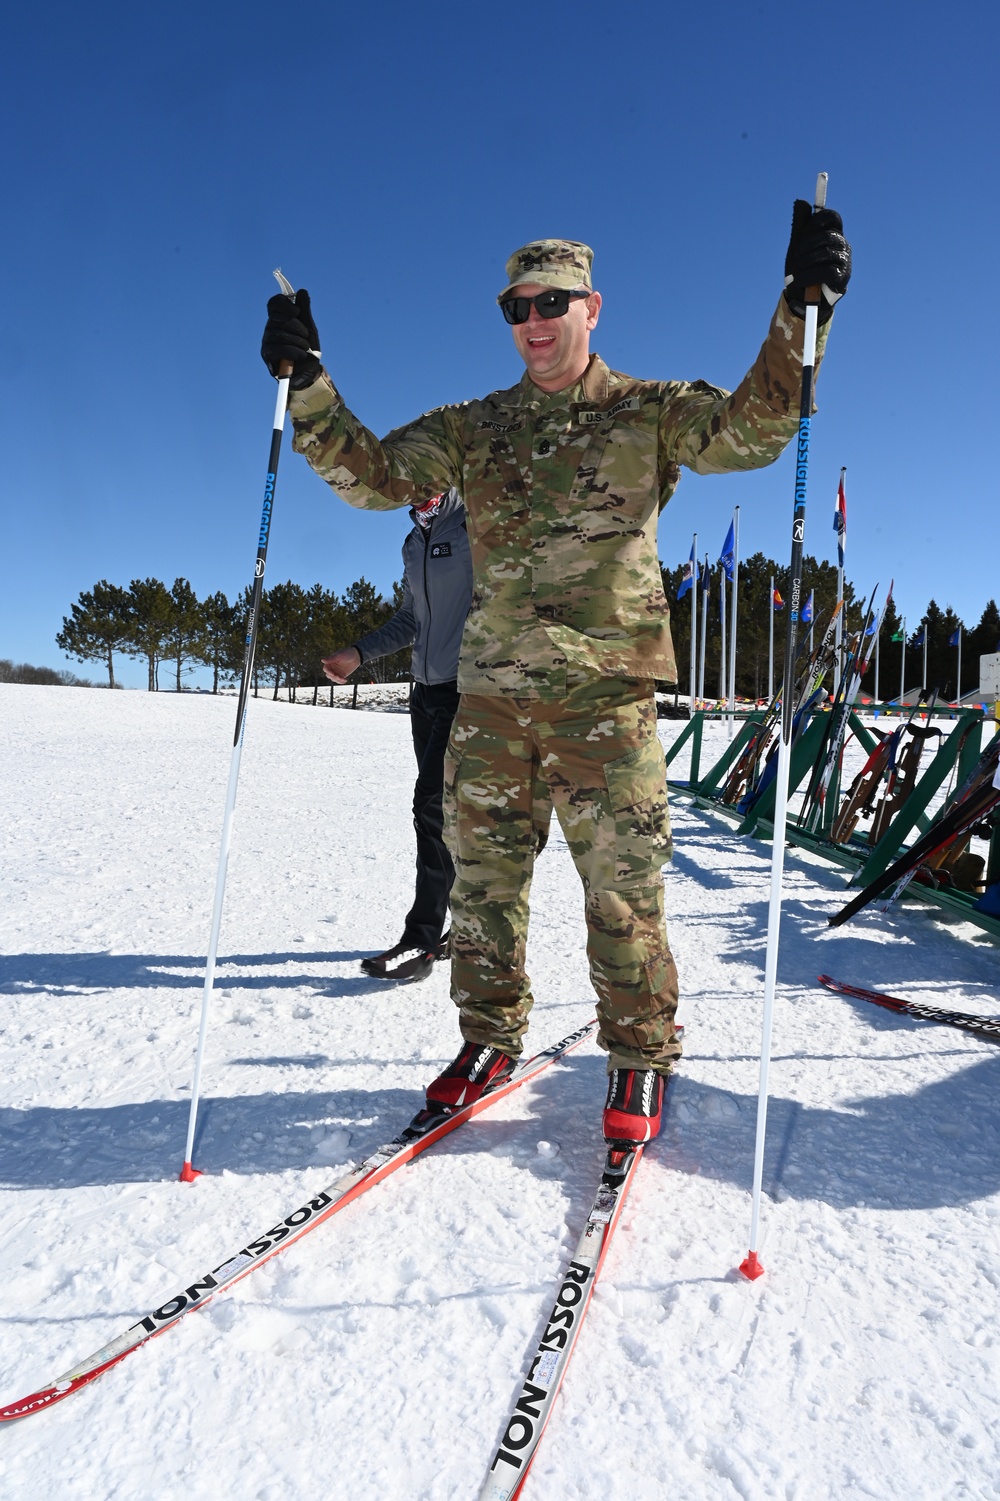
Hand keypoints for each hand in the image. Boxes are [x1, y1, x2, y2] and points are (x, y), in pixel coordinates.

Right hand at [261, 289, 322, 388]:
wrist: (309, 372)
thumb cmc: (308, 350)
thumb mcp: (309, 328)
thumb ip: (305, 311)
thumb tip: (302, 291)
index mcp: (278, 319)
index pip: (273, 303)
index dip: (284, 303)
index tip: (297, 311)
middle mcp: (270, 329)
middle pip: (276, 317)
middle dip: (296, 325)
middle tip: (306, 335)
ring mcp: (267, 342)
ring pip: (278, 333)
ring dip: (297, 340)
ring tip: (305, 348)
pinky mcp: (267, 356)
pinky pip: (277, 349)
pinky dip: (292, 351)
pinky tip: (301, 354)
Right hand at [322, 647, 360, 683]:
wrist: (357, 656)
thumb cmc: (347, 653)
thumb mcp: (339, 655)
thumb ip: (331, 659)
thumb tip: (322, 660)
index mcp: (330, 662)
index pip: (326, 669)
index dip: (328, 672)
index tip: (333, 673)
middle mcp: (332, 668)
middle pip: (329, 675)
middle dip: (333, 677)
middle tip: (339, 677)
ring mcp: (337, 672)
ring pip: (333, 679)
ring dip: (337, 680)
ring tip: (343, 679)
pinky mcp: (342, 675)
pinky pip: (339, 680)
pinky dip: (341, 682)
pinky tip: (345, 680)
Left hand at [783, 201, 850, 321]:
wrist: (802, 298)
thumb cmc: (802, 270)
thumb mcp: (797, 246)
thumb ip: (800, 225)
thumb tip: (800, 201)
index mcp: (833, 234)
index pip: (832, 216)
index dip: (817, 220)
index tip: (803, 232)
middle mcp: (842, 245)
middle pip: (827, 235)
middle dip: (805, 246)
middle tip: (793, 259)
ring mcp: (845, 261)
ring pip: (826, 253)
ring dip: (804, 262)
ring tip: (794, 272)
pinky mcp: (842, 278)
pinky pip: (827, 271)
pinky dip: (809, 275)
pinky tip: (799, 280)